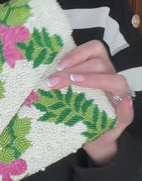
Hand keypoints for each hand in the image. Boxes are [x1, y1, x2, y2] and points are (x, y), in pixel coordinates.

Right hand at [47, 40, 133, 164]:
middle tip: (53, 82)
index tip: (75, 83)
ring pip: (94, 50)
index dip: (96, 80)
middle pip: (99, 64)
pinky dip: (68, 54)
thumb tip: (127, 101)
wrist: (90, 130)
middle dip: (74, 71)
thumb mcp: (112, 130)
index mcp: (119, 91)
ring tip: (55, 68)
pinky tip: (55, 63)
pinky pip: (82, 50)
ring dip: (73, 57)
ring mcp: (98, 65)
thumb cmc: (102, 130)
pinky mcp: (85, 61)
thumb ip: (123, 118)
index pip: (115, 81)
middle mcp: (110, 75)